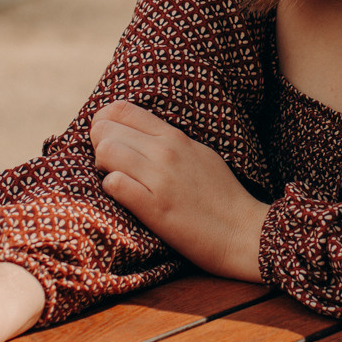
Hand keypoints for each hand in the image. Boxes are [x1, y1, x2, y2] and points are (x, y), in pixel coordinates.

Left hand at [89, 101, 267, 280]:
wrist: (243, 233)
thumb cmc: (221, 196)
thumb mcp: (198, 154)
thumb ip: (168, 141)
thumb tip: (135, 134)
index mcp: (175, 137)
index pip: (121, 109)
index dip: (104, 122)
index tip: (107, 138)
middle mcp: (166, 152)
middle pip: (106, 129)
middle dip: (98, 145)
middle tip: (108, 164)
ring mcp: (160, 179)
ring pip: (106, 152)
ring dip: (102, 167)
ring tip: (117, 179)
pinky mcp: (155, 208)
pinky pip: (114, 184)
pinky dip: (111, 189)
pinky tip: (124, 197)